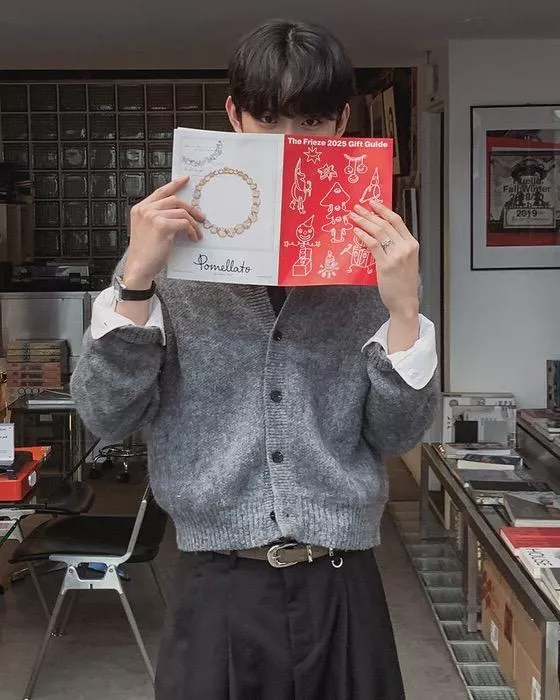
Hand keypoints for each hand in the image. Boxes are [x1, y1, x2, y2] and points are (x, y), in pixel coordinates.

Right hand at [123, 177, 204, 286]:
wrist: (139, 267)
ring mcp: (152, 216)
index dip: (174, 185)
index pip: (160, 192)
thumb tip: (182, 214)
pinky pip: (184, 223)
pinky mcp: (162, 225)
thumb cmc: (146, 253)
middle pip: (174, 200)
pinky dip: (192, 230)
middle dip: (191, 208)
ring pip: (182, 212)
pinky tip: (193, 238)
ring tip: (197, 233)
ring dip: (193, 223)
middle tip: (201, 217)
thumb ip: (159, 218)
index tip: (186, 180)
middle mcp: (145, 210)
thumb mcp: (148, 230)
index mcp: (140, 209)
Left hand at [349, 200, 419, 317]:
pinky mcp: (386, 264)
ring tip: (353, 216)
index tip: (373, 203)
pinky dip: (363, 236)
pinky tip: (356, 231)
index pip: (397, 221)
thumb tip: (380, 234)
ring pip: (378, 232)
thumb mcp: (406, 260)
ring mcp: (396, 255)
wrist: (404, 302)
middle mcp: (405, 247)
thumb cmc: (403, 283)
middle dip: (369, 214)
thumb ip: (397, 247)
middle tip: (357, 208)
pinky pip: (373, 245)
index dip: (383, 210)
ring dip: (363, 221)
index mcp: (412, 244)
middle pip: (385, 224)